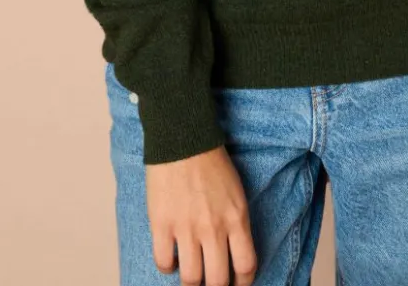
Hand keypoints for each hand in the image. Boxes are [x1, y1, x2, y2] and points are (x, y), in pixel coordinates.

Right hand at [146, 145, 257, 285]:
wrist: (183, 137)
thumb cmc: (211, 162)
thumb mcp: (236, 192)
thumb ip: (237, 223)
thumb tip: (234, 253)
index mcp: (236, 218)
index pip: (246, 266)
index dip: (242, 284)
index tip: (237, 285)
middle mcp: (213, 228)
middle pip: (217, 280)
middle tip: (211, 284)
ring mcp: (186, 228)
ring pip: (191, 278)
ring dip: (191, 282)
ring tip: (190, 276)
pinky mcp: (162, 224)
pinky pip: (164, 262)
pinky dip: (168, 267)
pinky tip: (171, 259)